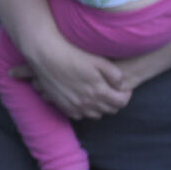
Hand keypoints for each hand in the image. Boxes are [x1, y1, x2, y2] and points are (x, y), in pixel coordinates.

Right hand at [14, 36, 130, 119]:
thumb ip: (115, 74)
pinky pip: (79, 115)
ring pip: (95, 115)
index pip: (121, 103)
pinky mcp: (63, 106)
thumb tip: (121, 86)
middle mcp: (88, 103)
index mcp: (99, 91)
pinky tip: (82, 99)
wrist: (44, 54)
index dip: (125, 96)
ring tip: (97, 95)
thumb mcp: (98, 60)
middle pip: (109, 110)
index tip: (123, 89)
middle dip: (114, 102)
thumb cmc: (71, 54)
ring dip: (100, 107)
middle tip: (112, 91)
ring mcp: (74, 106)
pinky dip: (84, 110)